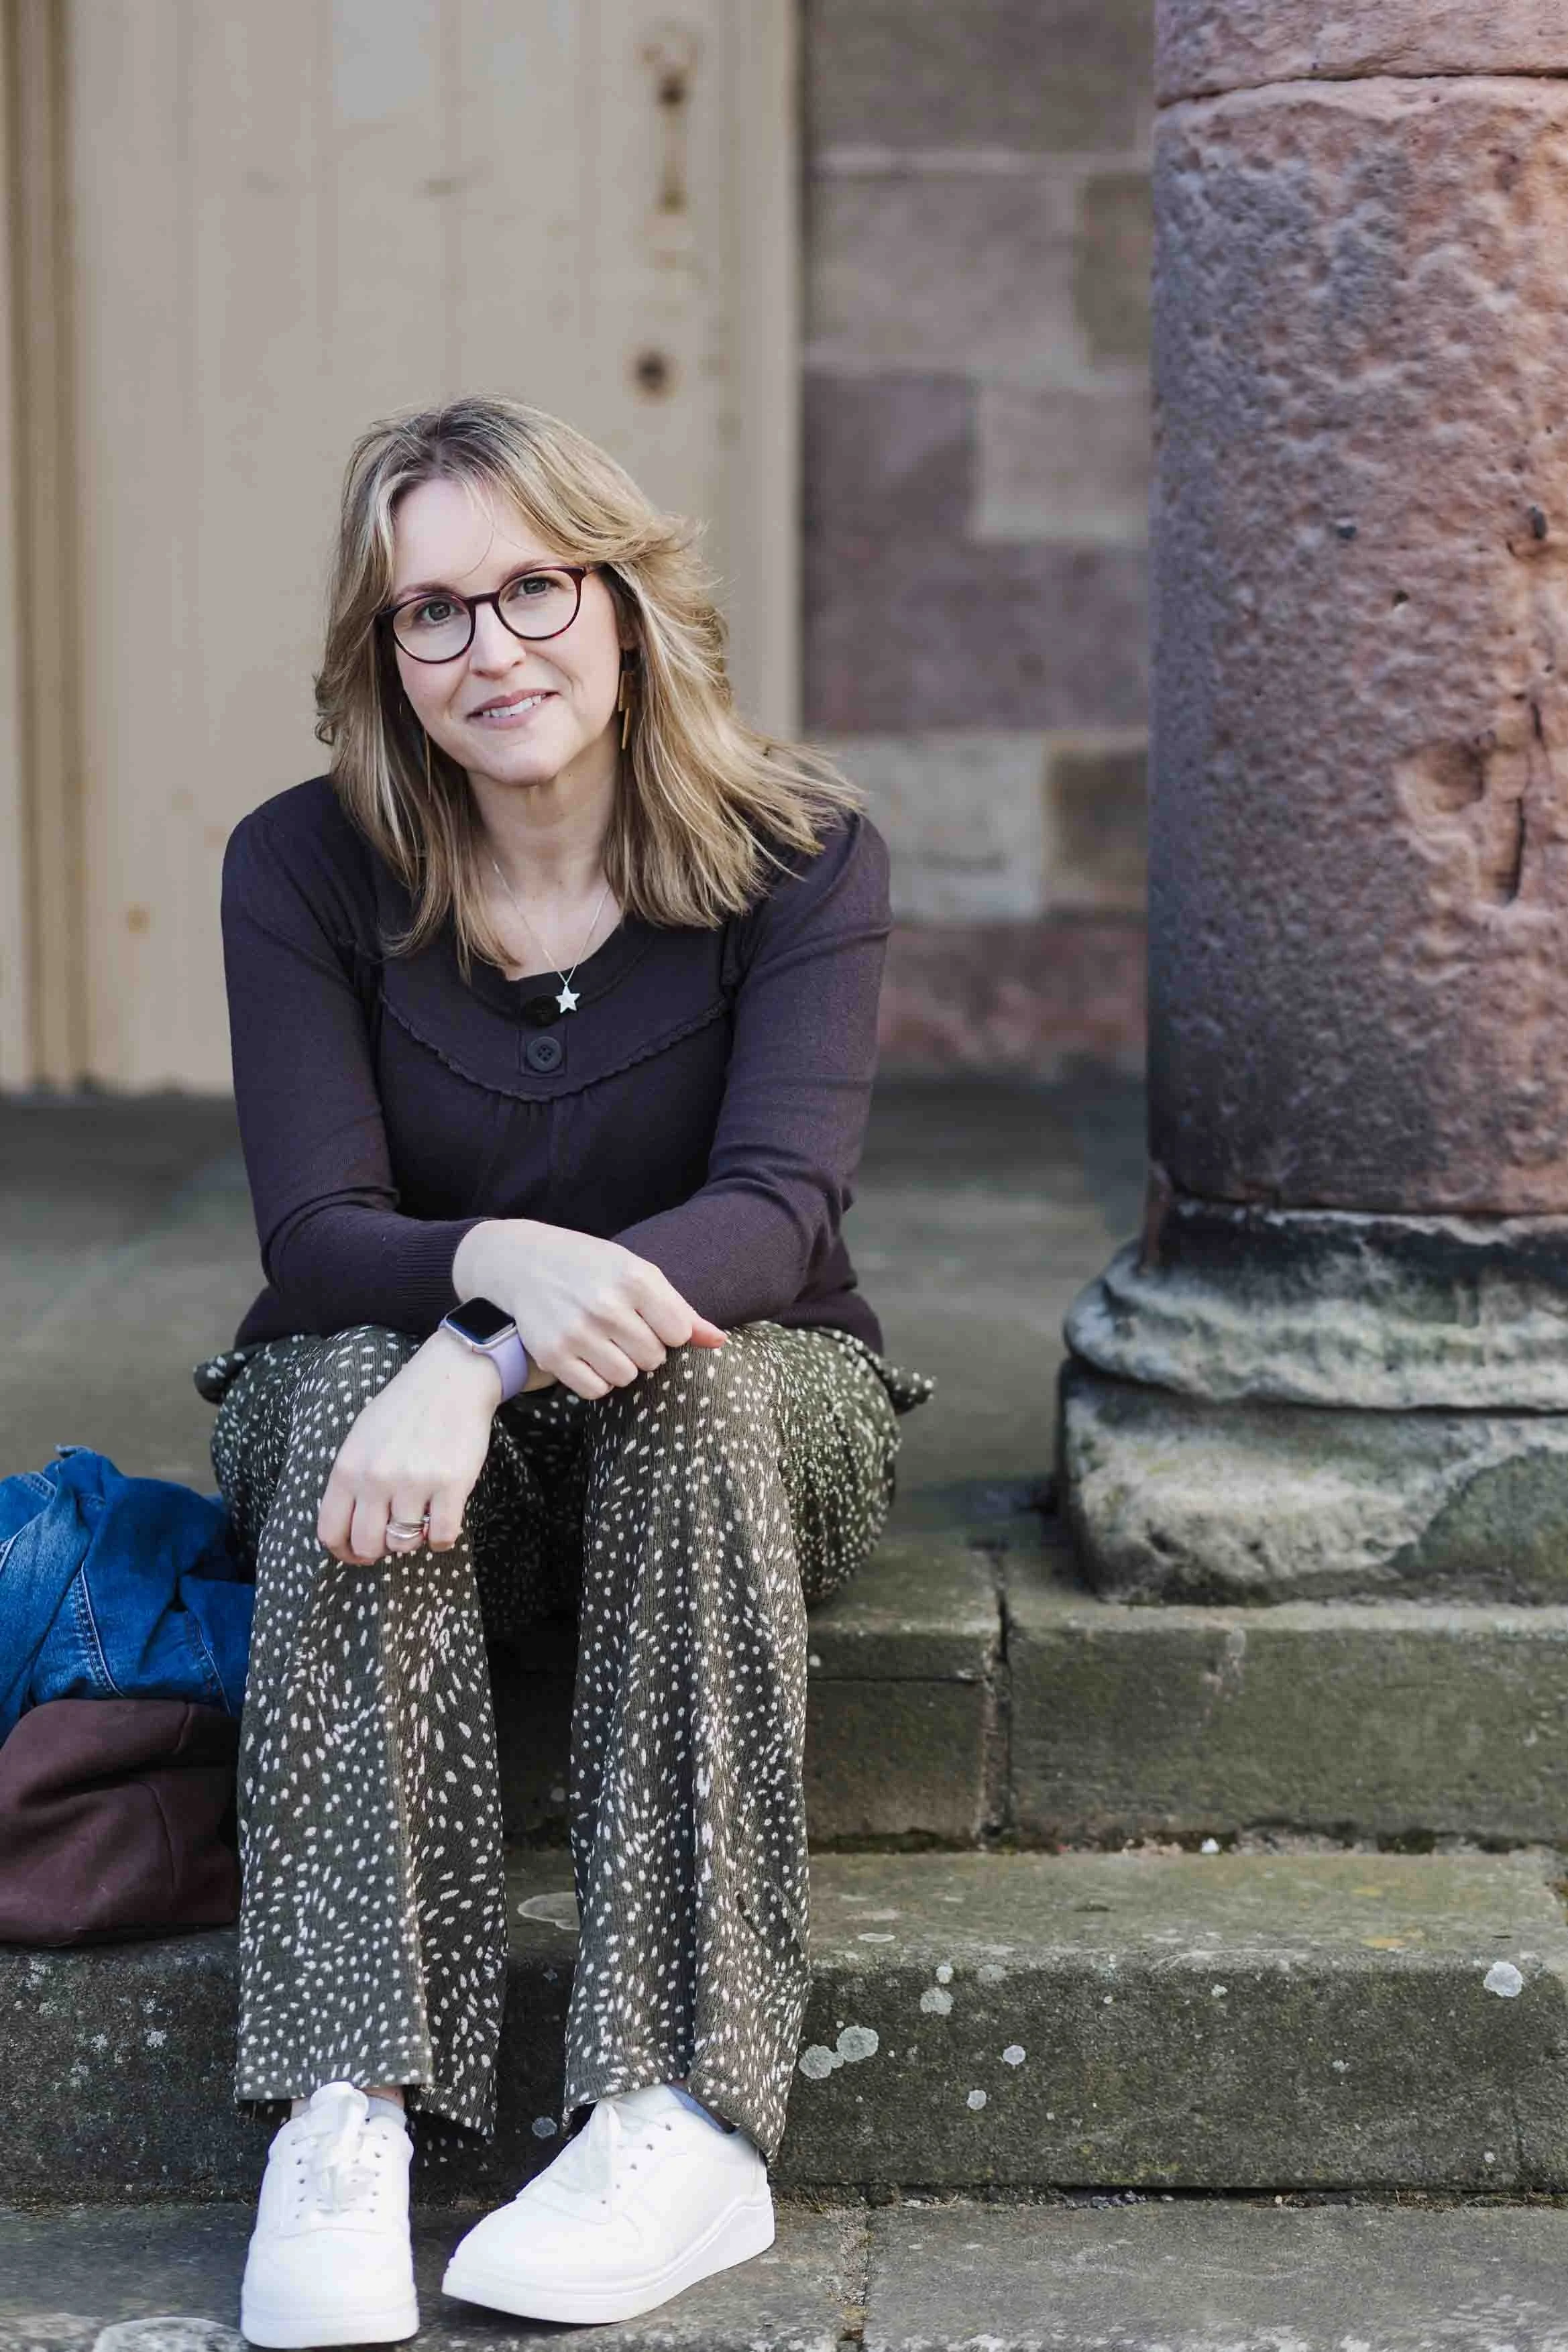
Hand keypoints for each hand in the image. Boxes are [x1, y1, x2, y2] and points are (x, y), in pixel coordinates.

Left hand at [316, 1329, 500, 1565]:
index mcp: (348, 1467)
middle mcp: (376, 1479)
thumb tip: (351, 1526)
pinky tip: (442, 1524)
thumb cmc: (404, 1408)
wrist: (452, 1378)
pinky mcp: (451, 1485)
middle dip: (378, 1550)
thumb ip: (352, 1479)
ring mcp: (414, 1483)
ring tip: (419, 1523)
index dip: (343, 1551)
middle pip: (367, 1545)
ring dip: (412, 1541)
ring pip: (404, 1544)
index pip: (330, 1531)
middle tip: (391, 1539)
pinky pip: (441, 1536)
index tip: (357, 1553)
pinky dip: (441, 1540)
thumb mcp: (361, 1438)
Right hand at [451, 1218, 725, 1400]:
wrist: (525, 1262)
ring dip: (621, 1365)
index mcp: (635, 1279)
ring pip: (626, 1377)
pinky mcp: (553, 1354)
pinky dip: (597, 1380)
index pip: (679, 1333)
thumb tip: (719, 1341)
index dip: (668, 1330)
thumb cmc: (592, 1267)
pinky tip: (587, 1355)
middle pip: (654, 1358)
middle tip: (621, 1327)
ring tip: (604, 1340)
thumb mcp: (638, 1273)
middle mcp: (606, 1306)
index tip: (649, 1317)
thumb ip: (679, 1309)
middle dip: (644, 1348)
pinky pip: (596, 1390)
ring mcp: (577, 1332)